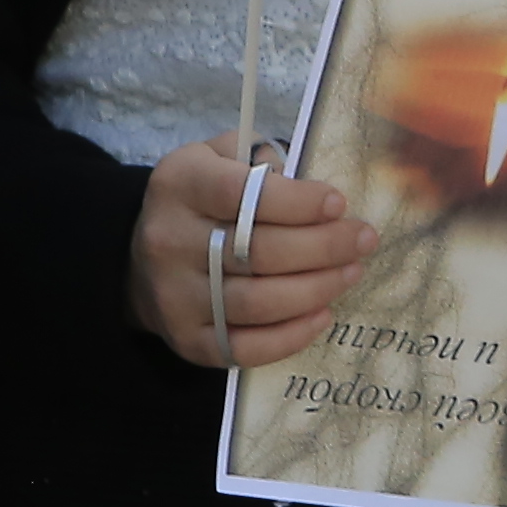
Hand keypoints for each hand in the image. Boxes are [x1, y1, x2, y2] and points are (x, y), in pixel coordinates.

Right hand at [128, 138, 373, 368]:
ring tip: (351, 272)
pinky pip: (246, 347)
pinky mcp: (186, 340)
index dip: (298, 202)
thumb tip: (314, 188)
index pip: (243, 194)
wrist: (143, 261)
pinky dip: (292, 335)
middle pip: (260, 251)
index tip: (338, 204)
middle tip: (363, 239)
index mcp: (180, 185)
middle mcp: (169, 241)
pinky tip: (322, 314)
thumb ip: (262, 160)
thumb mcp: (219, 159)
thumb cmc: (202, 202)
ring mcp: (175, 296)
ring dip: (317, 288)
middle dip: (324, 246)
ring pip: (259, 301)